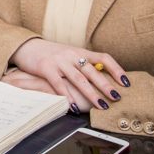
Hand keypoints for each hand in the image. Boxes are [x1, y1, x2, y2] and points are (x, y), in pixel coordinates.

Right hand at [10, 38, 128, 110]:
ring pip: (79, 79)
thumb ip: (83, 64)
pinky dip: (67, 97)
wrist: (26, 45)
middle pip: (93, 71)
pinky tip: (73, 107)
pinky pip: (59, 84)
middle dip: (107, 85)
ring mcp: (59, 61)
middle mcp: (72, 55)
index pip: (103, 58)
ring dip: (91, 94)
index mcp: (80, 51)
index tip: (126, 82)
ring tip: (101, 106)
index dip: (117, 69)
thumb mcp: (69, 55)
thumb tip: (103, 79)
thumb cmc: (50, 54)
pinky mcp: (46, 67)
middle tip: (117, 97)